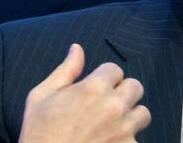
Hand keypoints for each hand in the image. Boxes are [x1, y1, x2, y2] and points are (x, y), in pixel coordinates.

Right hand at [18, 44, 151, 142]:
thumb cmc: (39, 135)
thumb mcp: (42, 96)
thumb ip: (65, 70)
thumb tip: (77, 49)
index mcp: (93, 89)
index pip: (115, 69)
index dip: (103, 77)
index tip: (94, 88)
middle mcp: (114, 107)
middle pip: (135, 87)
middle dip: (121, 92)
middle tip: (105, 103)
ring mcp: (124, 131)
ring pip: (143, 114)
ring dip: (130, 116)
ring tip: (111, 124)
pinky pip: (137, 139)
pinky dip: (125, 140)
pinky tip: (108, 141)